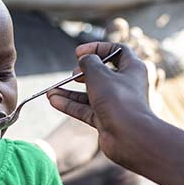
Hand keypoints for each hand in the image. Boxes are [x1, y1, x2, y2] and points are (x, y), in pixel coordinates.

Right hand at [47, 42, 156, 168]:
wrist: (129, 137)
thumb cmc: (120, 101)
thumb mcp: (99, 74)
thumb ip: (88, 62)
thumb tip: (85, 60)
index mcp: (132, 68)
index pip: (116, 51)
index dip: (97, 48)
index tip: (79, 52)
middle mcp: (125, 85)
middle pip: (102, 73)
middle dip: (84, 72)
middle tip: (74, 73)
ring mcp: (115, 103)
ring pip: (90, 94)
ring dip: (70, 92)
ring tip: (51, 91)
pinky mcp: (106, 119)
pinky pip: (85, 109)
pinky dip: (70, 105)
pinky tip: (53, 101)